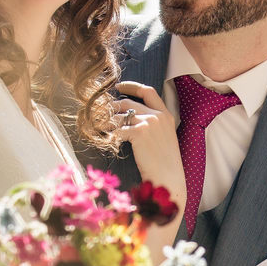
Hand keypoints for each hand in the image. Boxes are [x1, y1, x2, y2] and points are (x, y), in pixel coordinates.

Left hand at [114, 81, 185, 260]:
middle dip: (111, 108)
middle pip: (128, 103)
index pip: (148, 91)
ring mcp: (149, 122)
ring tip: (98, 127)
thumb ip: (152, 126)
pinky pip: (117, 129)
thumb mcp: (164, 139)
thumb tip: (129, 120)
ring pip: (119, 115)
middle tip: (100, 113)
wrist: (168, 178)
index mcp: (166, 115)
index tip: (119, 87)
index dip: (132, 86)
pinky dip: (108, 134)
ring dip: (106, 121)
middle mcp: (158, 115)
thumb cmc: (164, 164)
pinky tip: (104, 139)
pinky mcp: (139, 133)